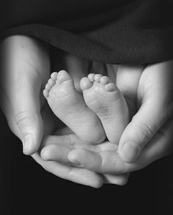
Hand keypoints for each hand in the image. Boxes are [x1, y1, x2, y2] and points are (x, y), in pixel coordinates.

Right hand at [0, 38, 127, 186]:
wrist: (29, 35)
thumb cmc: (16, 59)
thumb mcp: (19, 87)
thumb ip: (26, 118)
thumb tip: (30, 151)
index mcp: (32, 128)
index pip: (52, 159)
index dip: (73, 171)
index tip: (96, 181)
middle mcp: (47, 126)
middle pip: (72, 154)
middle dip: (94, 167)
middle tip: (117, 179)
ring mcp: (60, 115)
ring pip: (83, 140)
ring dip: (102, 153)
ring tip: (123, 165)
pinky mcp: (73, 103)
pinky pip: (90, 121)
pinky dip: (104, 130)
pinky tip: (118, 138)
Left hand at [41, 61, 172, 176]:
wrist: (154, 52)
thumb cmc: (165, 73)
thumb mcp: (159, 98)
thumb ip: (145, 127)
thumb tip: (126, 156)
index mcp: (150, 143)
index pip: (122, 161)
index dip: (98, 162)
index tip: (74, 156)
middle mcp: (132, 140)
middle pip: (101, 156)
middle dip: (73, 156)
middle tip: (47, 153)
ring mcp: (117, 129)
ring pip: (90, 145)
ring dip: (67, 146)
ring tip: (44, 147)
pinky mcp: (105, 117)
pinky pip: (86, 127)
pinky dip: (69, 131)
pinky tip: (51, 133)